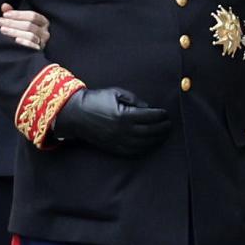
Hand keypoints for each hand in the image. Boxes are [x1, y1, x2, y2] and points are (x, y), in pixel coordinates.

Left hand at [0, 2, 49, 49]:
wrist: (29, 52)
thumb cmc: (24, 33)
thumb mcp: (20, 22)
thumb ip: (12, 14)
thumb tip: (4, 6)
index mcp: (42, 21)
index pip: (32, 15)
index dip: (18, 14)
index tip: (5, 14)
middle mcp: (45, 31)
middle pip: (29, 25)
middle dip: (12, 23)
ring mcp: (43, 42)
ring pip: (30, 36)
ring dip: (15, 32)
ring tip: (2, 29)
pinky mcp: (39, 51)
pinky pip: (33, 47)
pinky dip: (24, 43)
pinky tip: (15, 40)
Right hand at [53, 86, 169, 155]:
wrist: (76, 114)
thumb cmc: (96, 100)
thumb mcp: (116, 93)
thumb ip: (134, 100)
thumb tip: (149, 108)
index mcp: (124, 115)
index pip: (150, 117)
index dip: (161, 115)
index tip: (166, 113)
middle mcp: (122, 131)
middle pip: (150, 131)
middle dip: (163, 128)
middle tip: (169, 124)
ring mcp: (118, 141)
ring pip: (144, 144)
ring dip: (157, 139)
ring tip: (164, 134)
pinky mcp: (114, 148)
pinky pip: (134, 152)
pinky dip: (145, 149)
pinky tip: (151, 144)